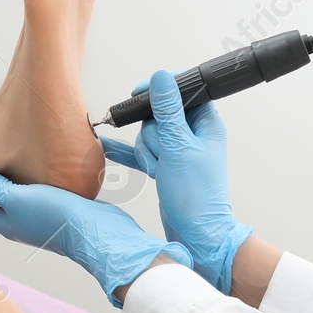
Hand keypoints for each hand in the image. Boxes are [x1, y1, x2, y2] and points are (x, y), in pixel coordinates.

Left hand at [0, 171, 191, 308]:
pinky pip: (38, 196)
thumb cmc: (57, 218)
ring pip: (16, 202)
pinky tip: (33, 174)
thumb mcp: (20, 199)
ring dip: (5, 190)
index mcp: (5, 223)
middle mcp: (20, 223)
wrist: (99, 233)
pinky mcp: (59, 210)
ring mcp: (40, 218)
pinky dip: (30, 186)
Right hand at [100, 69, 251, 294]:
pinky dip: (129, 153)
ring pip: (148, 134)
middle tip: (161, 152)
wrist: (197, 235)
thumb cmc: (196, 195)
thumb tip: (161, 77)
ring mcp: (178, 150)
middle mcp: (193, 134)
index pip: (183, 90)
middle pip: (158, 114)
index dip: (161, 90)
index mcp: (206, 123)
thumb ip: (167, 110)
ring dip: (146, 152)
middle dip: (152, 134)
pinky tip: (107, 147)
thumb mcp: (179, 147)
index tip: (141, 95)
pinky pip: (142, 152)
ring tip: (157, 170)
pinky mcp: (165, 165)